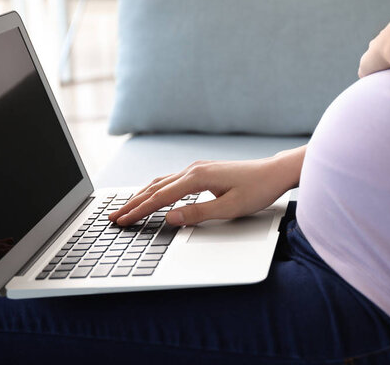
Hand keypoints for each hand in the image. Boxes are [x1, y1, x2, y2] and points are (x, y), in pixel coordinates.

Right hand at [109, 152, 301, 226]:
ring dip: (142, 195)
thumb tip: (170, 218)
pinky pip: (172, 180)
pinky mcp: (203, 171)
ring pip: (162, 181)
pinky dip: (156, 189)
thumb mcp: (229, 207)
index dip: (139, 210)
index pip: (160, 197)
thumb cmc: (257, 190)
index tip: (123, 220)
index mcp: (198, 177)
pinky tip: (153, 196)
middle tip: (114, 216)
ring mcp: (198, 168)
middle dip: (133, 202)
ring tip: (126, 207)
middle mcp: (194, 169)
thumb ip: (198, 213)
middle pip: (155, 187)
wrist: (274, 172)